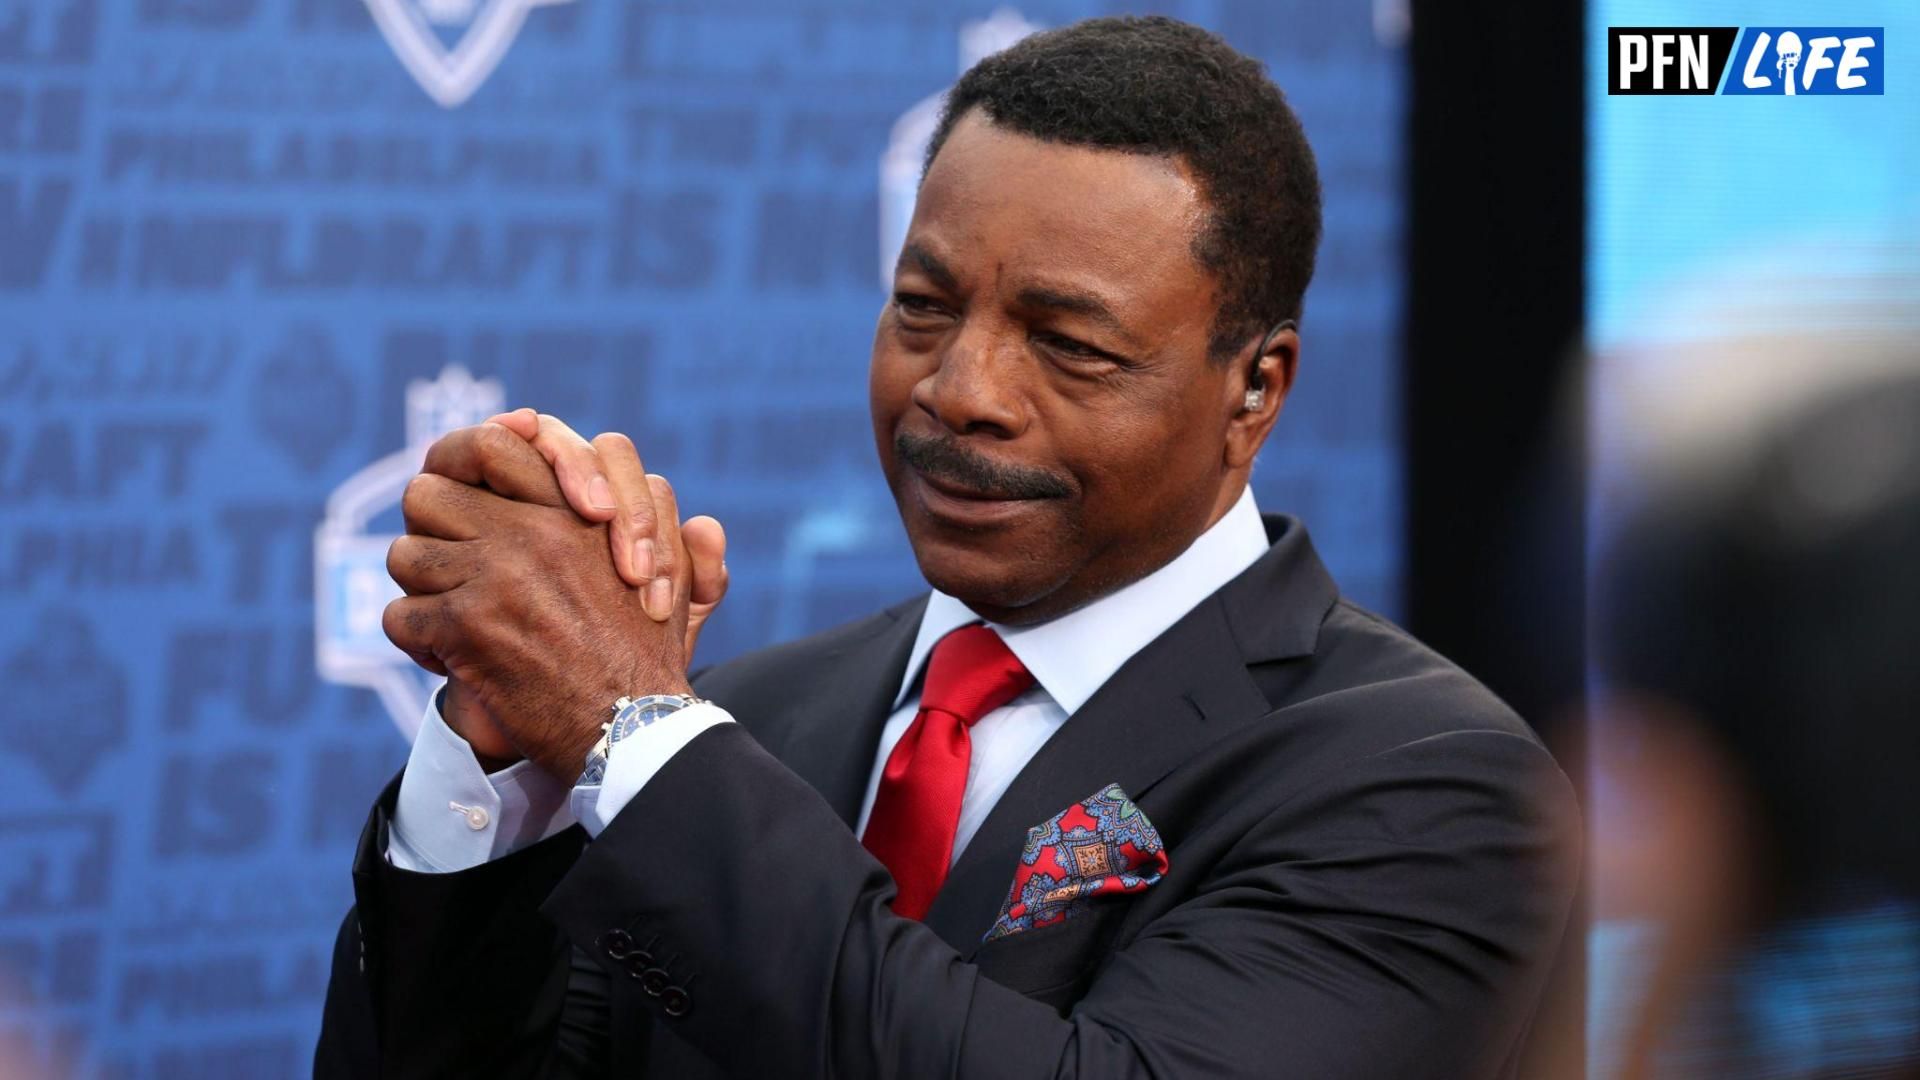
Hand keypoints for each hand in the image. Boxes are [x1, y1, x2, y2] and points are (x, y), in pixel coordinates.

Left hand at [383, 423, 697, 778]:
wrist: (631, 729)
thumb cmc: (650, 657)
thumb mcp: (673, 577)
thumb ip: (665, 527)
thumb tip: (689, 512)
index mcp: (569, 512)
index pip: (490, 444)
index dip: (464, 465)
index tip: (467, 494)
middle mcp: (528, 533)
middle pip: (426, 493)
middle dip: (430, 531)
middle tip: (448, 563)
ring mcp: (493, 577)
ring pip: (405, 556)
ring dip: (422, 591)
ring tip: (449, 615)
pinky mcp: (466, 629)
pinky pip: (401, 616)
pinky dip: (418, 644)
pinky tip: (448, 658)